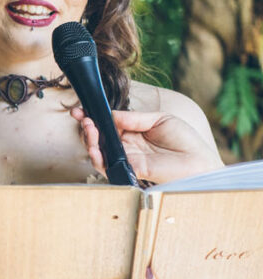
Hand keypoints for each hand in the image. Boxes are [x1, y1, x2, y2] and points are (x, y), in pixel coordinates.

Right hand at [71, 107, 219, 183]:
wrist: (199, 161)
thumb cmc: (184, 141)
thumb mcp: (159, 119)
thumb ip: (134, 118)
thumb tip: (111, 114)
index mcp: (133, 133)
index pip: (107, 125)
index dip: (94, 117)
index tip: (82, 110)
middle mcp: (126, 146)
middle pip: (99, 137)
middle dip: (87, 126)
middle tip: (81, 116)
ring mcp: (126, 158)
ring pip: (98, 151)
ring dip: (89, 139)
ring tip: (88, 127)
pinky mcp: (129, 169)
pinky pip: (106, 165)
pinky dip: (96, 155)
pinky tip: (94, 144)